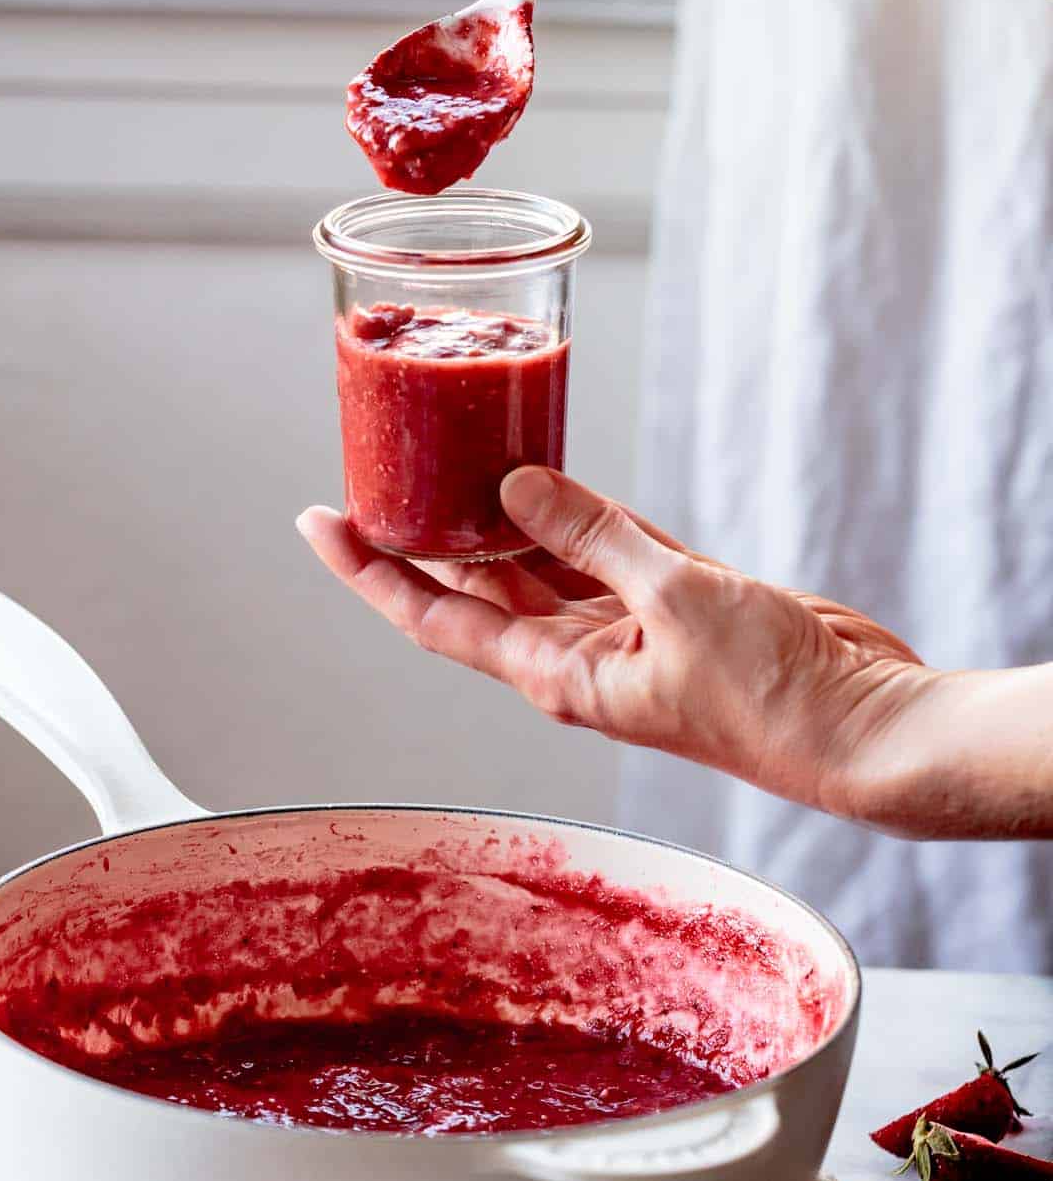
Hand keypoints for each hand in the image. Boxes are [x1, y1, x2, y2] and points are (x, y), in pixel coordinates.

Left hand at [298, 466, 944, 832]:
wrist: (861, 727)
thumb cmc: (773, 696)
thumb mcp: (677, 597)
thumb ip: (594, 535)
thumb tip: (515, 483)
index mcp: (558, 673)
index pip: (434, 616)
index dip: (372, 571)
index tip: (318, 524)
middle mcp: (578, 654)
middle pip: (474, 585)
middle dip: (422, 532)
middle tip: (377, 464)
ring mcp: (627, 630)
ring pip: (540, 560)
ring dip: (498, 512)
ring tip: (447, 453)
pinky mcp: (679, 606)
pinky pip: (608, 549)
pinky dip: (579, 511)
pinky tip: (545, 471)